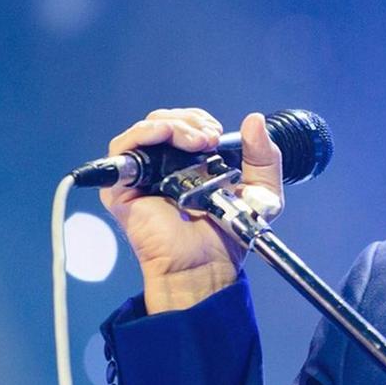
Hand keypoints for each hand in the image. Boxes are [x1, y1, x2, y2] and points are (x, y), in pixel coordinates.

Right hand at [99, 108, 283, 313]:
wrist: (207, 264)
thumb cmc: (228, 235)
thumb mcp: (260, 191)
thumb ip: (264, 156)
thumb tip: (255, 120)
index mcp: (190, 162)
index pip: (186, 123)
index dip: (199, 119)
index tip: (218, 132)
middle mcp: (163, 166)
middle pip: (165, 119)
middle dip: (190, 120)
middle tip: (210, 138)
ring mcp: (141, 176)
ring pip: (146, 128)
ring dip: (173, 125)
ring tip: (197, 142)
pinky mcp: (122, 189)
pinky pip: (121, 150)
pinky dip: (142, 134)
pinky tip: (164, 135)